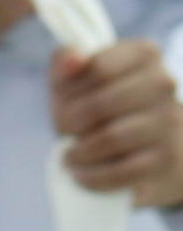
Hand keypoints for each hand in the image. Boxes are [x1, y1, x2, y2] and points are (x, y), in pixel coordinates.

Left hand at [53, 34, 182, 203]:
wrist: (151, 153)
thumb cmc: (108, 110)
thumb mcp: (82, 80)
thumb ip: (67, 62)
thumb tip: (69, 59)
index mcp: (143, 54)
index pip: (97, 67)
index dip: (69, 91)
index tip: (62, 104)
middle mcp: (163, 83)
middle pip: (100, 104)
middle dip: (68, 123)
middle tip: (62, 134)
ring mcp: (168, 121)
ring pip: (110, 138)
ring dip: (79, 153)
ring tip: (69, 157)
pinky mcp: (165, 159)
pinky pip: (120, 172)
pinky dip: (91, 176)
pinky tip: (81, 175)